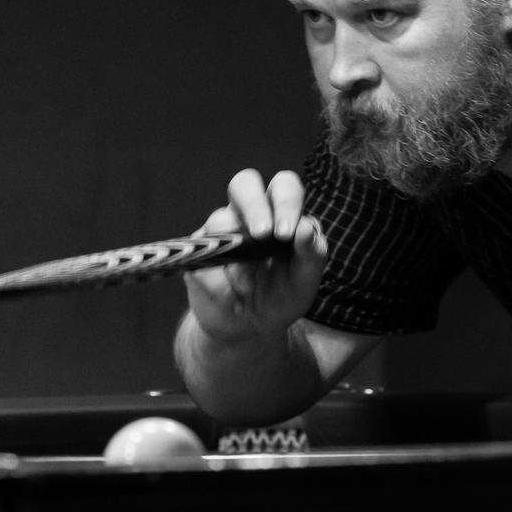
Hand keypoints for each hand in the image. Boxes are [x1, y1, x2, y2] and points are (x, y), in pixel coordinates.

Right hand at [185, 168, 328, 346]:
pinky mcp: (199, 249)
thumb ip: (312, 255)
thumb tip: (306, 228)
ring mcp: (221, 230)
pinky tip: (229, 291)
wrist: (247, 328)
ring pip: (220, 218)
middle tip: (263, 233)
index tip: (286, 234)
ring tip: (249, 284)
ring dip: (238, 250)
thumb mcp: (304, 282)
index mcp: (280, 213)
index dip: (285, 202)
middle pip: (245, 183)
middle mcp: (249, 214)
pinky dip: (219, 272)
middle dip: (254, 205)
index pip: (282, 187)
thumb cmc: (281, 298)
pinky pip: (202, 249)